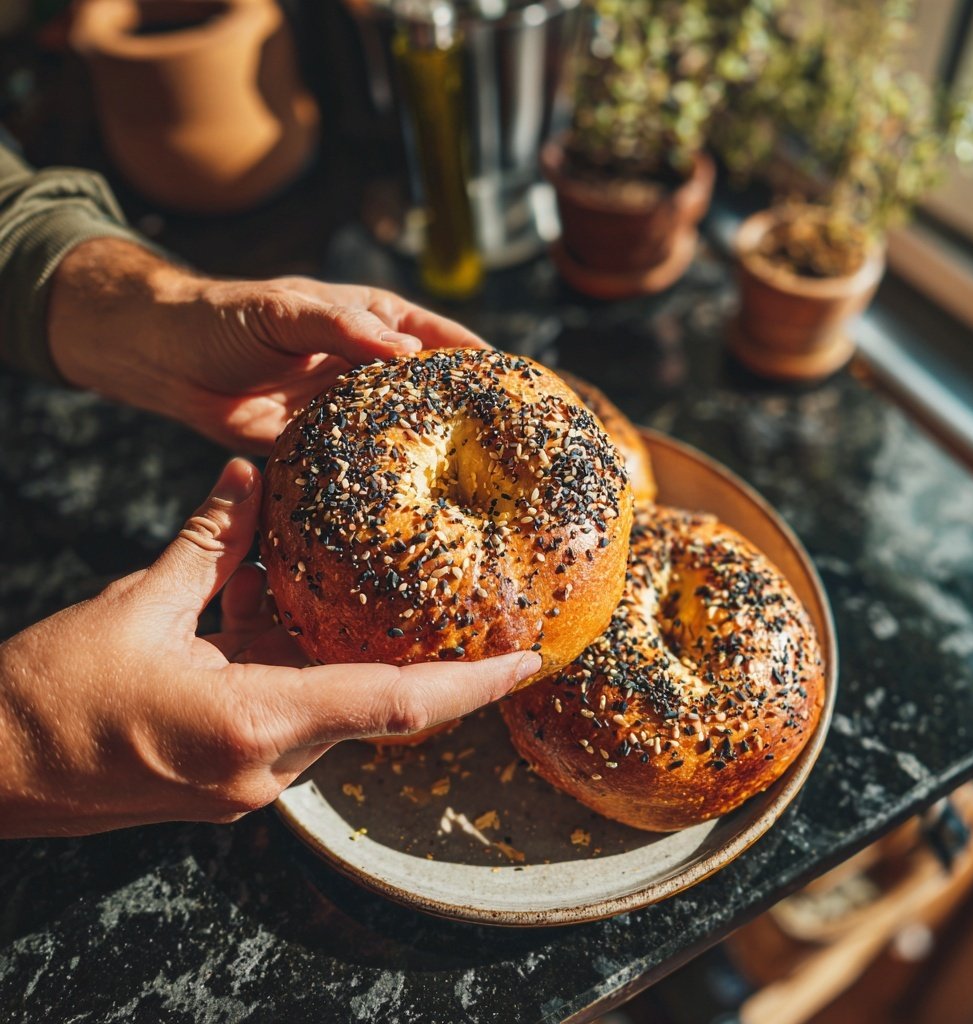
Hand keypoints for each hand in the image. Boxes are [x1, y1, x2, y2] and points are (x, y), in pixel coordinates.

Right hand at [0, 459, 539, 837]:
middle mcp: (268, 765)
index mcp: (255, 723)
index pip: (395, 705)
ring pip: (339, 708)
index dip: (470, 684)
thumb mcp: (139, 603)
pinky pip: (299, 715)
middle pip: (380, 709)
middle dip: (433, 667)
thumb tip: (250, 476)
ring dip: (360, 656)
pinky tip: (293, 612)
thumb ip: (210, 540)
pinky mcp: (236, 775)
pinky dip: (309, 665)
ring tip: (396, 601)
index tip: (526, 662)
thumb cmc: (53, 697)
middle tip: (488, 622)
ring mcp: (253, 779)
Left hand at [48, 239, 486, 451]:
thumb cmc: (225, 318)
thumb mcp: (284, 311)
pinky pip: (365, 466)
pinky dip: (387, 483)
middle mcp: (372, 368)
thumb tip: (408, 351)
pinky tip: (411, 509)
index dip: (485, 363)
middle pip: (435, 394)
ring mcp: (352, 410)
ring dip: (434, 459)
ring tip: (476, 492)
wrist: (167, 361)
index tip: (525, 392)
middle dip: (471, 420)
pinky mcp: (326, 447)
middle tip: (511, 457)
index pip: (444, 340)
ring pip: (406, 435)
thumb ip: (343, 326)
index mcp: (374, 323)